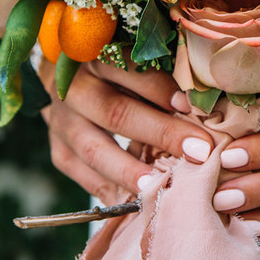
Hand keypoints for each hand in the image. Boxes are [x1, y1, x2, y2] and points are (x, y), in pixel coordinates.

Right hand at [41, 60, 213, 205]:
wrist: (68, 80)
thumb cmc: (117, 70)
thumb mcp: (133, 62)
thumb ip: (161, 77)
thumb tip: (201, 104)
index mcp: (98, 56)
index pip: (130, 70)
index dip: (161, 89)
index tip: (192, 108)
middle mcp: (76, 88)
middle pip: (117, 112)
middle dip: (160, 133)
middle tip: (198, 152)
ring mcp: (63, 122)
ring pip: (94, 149)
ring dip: (129, 170)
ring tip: (159, 186)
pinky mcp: (58, 150)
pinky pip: (82, 174)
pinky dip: (109, 189)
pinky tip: (134, 203)